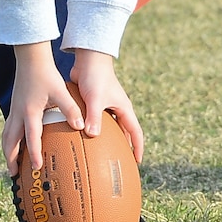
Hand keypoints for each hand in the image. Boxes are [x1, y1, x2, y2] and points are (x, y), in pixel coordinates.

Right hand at [2, 42, 80, 173]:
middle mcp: (18, 114)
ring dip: (8, 151)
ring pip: (6, 137)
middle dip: (11, 159)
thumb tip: (81, 126)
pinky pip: (9, 129)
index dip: (34, 154)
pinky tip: (16, 144)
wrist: (31, 60)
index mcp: (30, 112)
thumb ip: (71, 109)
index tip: (37, 168)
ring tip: (11, 164)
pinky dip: (10, 140)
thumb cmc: (47, 75)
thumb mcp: (61, 92)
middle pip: (10, 143)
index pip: (31, 138)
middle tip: (14, 175)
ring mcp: (14, 111)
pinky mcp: (15, 108)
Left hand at [68, 48, 144, 164]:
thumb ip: (94, 117)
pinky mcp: (96, 103)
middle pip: (125, 132)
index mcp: (124, 108)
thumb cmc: (95, 77)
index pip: (135, 132)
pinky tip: (84, 138)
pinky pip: (97, 121)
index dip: (137, 148)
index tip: (137, 162)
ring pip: (111, 127)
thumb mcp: (95, 99)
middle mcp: (118, 109)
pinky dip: (94, 130)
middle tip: (120, 161)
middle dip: (125, 146)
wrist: (88, 59)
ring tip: (102, 154)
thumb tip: (93, 135)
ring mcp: (107, 106)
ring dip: (109, 139)